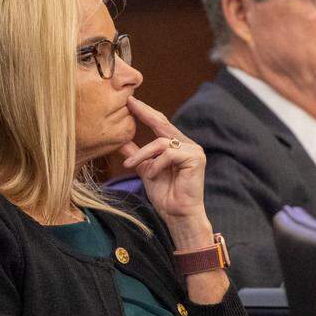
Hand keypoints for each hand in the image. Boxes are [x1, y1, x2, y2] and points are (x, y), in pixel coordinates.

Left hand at [121, 96, 208, 233]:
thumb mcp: (146, 170)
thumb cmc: (166, 195)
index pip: (160, 123)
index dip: (145, 111)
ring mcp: (194, 150)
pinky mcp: (196, 158)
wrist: (178, 215)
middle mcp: (187, 144)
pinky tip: (153, 175)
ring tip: (130, 166)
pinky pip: (169, 154)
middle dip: (144, 113)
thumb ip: (136, 155)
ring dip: (142, 154)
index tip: (129, 101)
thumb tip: (119, 141)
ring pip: (161, 142)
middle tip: (128, 103)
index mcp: (177, 145)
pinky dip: (156, 164)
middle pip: (162, 123)